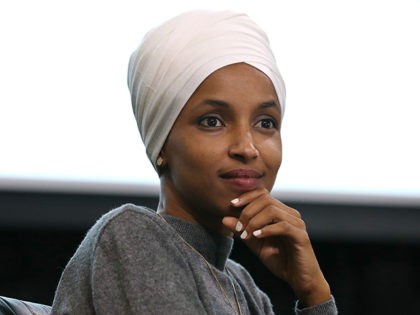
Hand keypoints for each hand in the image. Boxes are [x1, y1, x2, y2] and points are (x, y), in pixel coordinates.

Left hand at [222, 188, 330, 306]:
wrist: (299, 279)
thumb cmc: (279, 260)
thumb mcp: (255, 244)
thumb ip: (242, 231)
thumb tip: (224, 219)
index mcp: (280, 212)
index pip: (263, 194)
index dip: (246, 196)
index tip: (231, 204)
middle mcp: (290, 214)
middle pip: (266, 199)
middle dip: (247, 212)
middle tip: (239, 228)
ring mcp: (297, 223)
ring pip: (272, 210)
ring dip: (255, 221)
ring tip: (246, 234)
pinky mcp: (301, 235)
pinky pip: (283, 226)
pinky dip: (267, 229)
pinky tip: (257, 236)